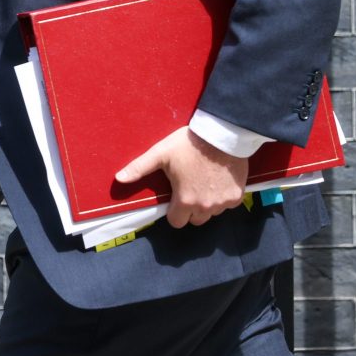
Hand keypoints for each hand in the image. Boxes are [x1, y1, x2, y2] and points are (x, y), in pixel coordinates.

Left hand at [116, 125, 248, 229]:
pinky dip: (224, 196)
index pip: (176, 222)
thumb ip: (139, 168)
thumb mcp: (161, 153)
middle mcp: (204, 207)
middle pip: (195, 220)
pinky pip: (228, 204)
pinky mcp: (237, 196)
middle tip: (190, 187)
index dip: (174, 211)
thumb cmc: (189, 144)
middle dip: (191, 209)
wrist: (222, 134)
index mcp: (184, 201)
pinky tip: (219, 180)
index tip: (175, 197)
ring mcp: (223, 203)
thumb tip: (118, 178)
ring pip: (212, 212)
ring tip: (204, 181)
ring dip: (208, 203)